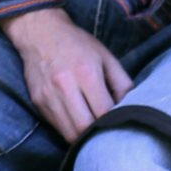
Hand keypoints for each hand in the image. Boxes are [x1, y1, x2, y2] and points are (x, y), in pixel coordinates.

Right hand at [3, 8, 131, 142]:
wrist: (39, 33)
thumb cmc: (77, 44)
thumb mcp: (106, 57)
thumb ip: (122, 83)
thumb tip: (133, 107)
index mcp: (86, 73)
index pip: (103, 111)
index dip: (115, 122)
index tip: (121, 122)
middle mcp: (64, 86)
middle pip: (84, 127)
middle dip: (98, 135)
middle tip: (107, 132)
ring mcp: (48, 96)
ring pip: (68, 133)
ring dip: (83, 137)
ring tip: (94, 132)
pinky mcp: (37, 102)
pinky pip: (56, 126)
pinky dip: (70, 130)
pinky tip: (78, 122)